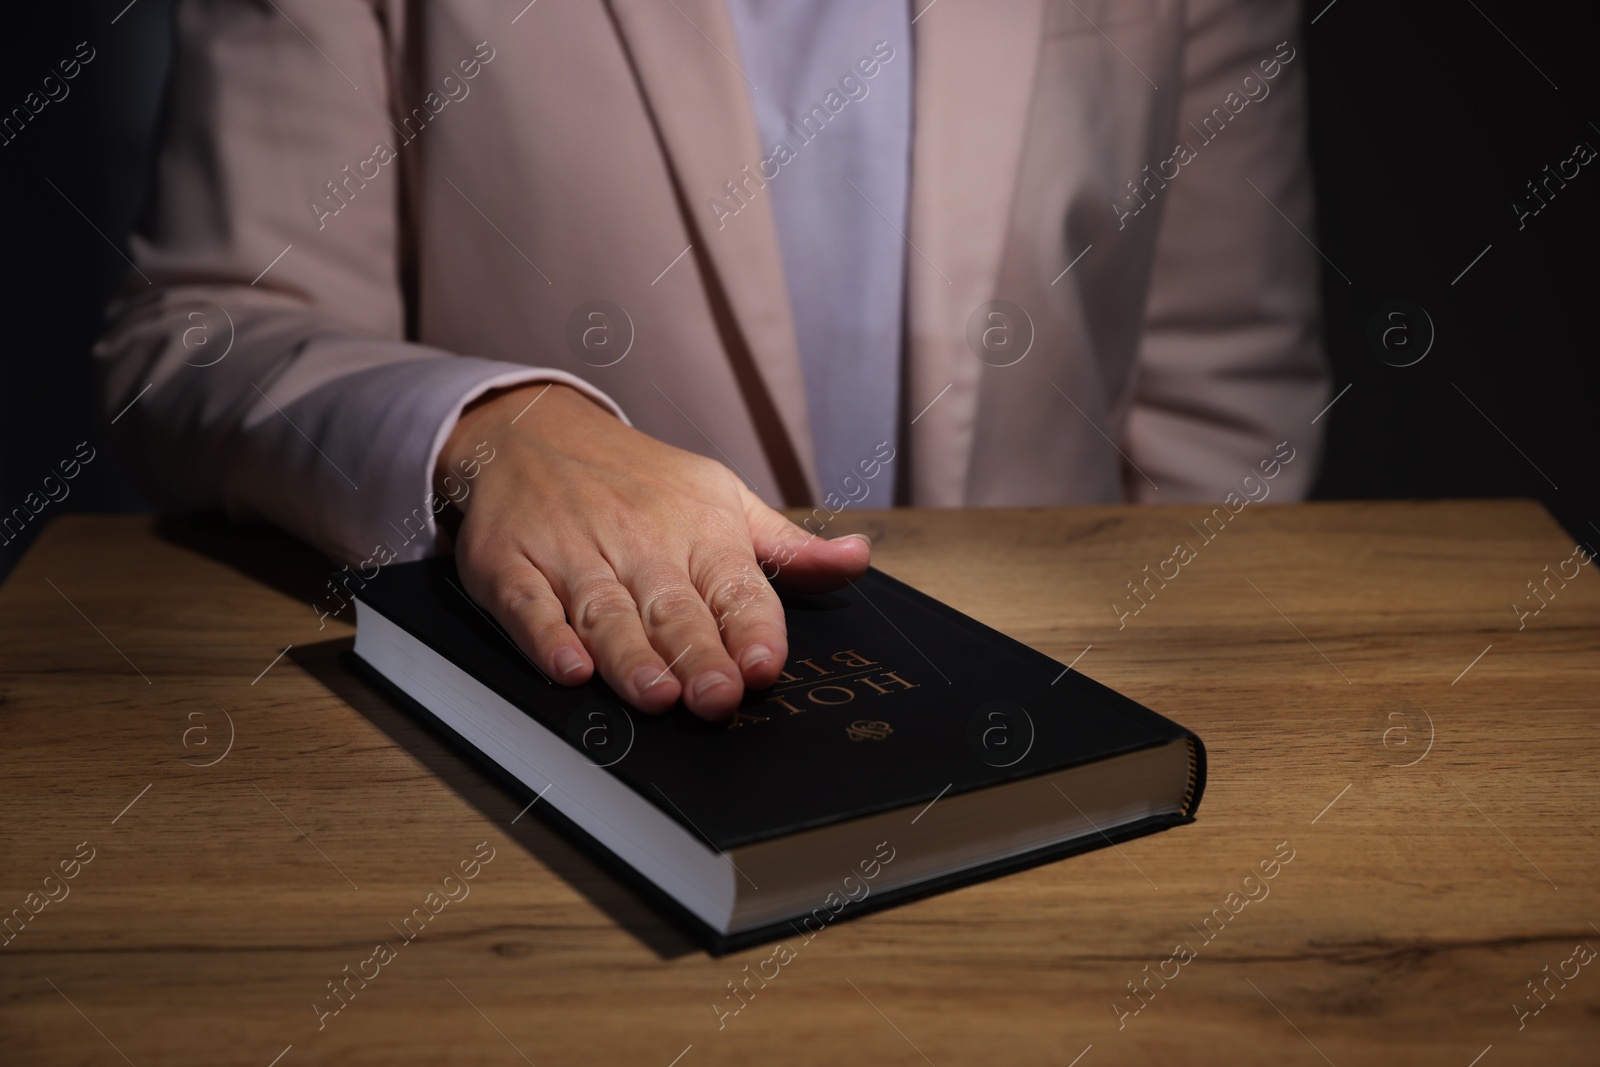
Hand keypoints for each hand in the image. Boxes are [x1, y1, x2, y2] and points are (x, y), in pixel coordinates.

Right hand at [437, 382, 871, 719]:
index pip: (735, 586)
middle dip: (698, 653)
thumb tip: (859, 560)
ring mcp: (573, 555)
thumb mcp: (723, 498)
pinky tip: (569, 668)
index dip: (751, 627)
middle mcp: (639, 543)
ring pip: (605, 612)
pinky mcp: (512, 565)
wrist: (534, 431)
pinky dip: (547, 637)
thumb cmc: (641, 480)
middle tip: (717, 697)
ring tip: (656, 693)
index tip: (765, 665)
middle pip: (672, 608)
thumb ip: (787, 548)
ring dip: (630, 655)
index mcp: (700, 531)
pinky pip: (530, 605)